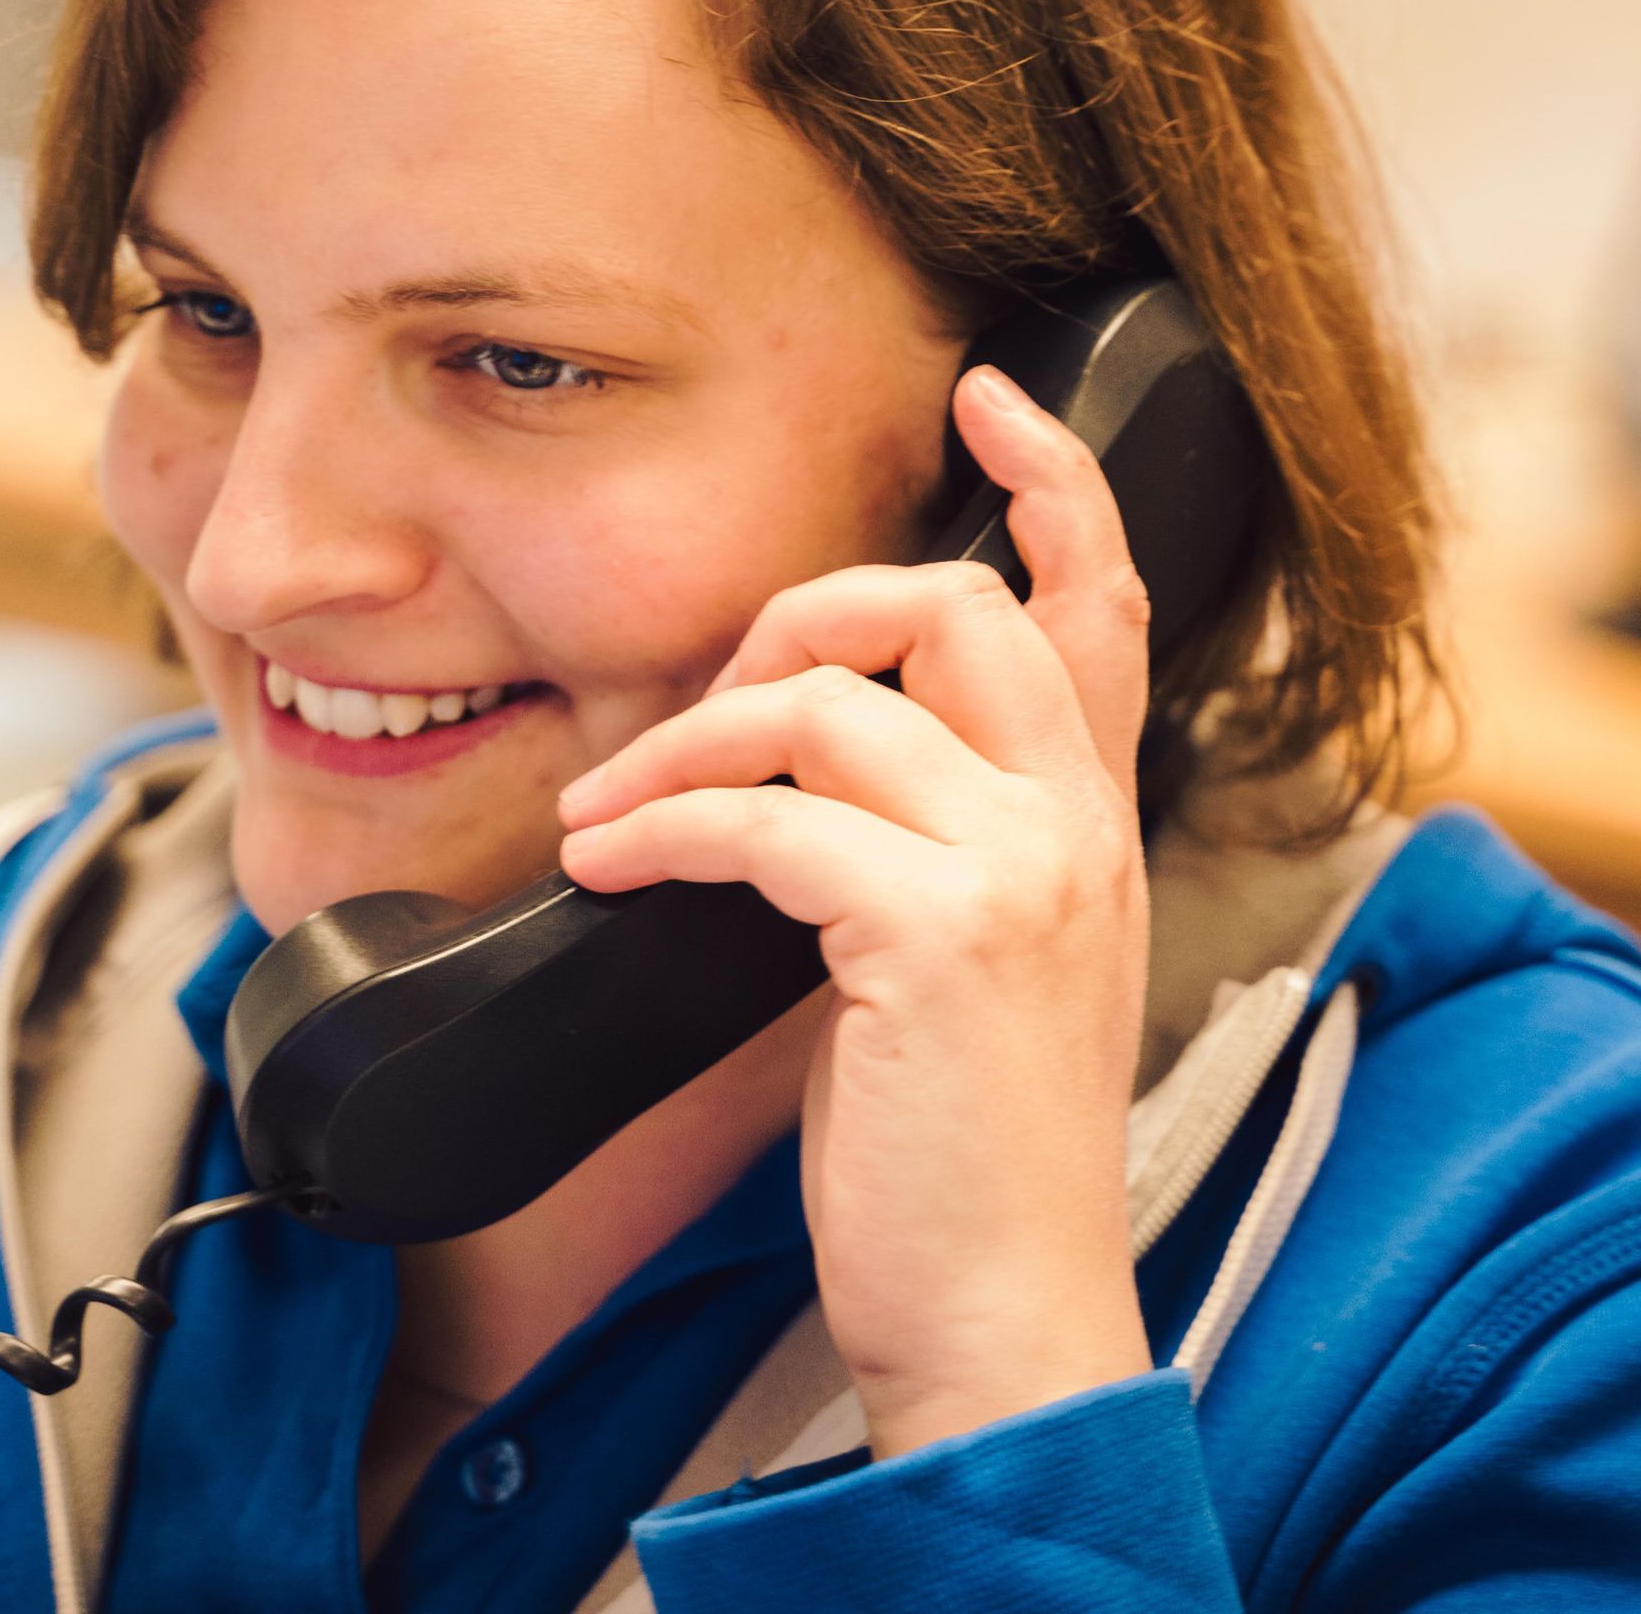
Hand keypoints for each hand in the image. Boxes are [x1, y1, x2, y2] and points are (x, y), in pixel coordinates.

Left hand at [556, 365, 1153, 1457]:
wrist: (1003, 1311)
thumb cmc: (962, 1144)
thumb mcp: (971, 960)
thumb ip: (923, 838)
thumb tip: (783, 768)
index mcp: (1089, 820)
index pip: (1103, 604)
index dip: (1051, 484)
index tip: (983, 400)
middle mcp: (1077, 822)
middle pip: (948, 607)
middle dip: (804, 615)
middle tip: (710, 693)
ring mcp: (1021, 871)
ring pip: (827, 706)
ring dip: (683, 743)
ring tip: (608, 813)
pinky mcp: (939, 936)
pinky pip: (763, 819)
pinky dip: (662, 828)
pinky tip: (612, 866)